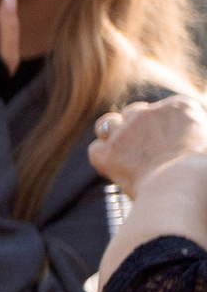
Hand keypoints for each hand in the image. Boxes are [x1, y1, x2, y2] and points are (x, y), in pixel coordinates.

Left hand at [92, 97, 206, 195]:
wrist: (185, 184)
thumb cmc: (204, 172)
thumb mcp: (205, 144)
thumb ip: (195, 135)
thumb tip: (191, 141)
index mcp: (181, 107)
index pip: (165, 108)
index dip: (162, 125)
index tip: (165, 140)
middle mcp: (151, 112)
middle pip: (135, 112)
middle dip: (137, 129)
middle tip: (145, 150)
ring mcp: (128, 129)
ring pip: (108, 123)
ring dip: (112, 137)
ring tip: (122, 155)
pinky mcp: (110, 150)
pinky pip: (96, 149)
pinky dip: (102, 160)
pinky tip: (114, 171)